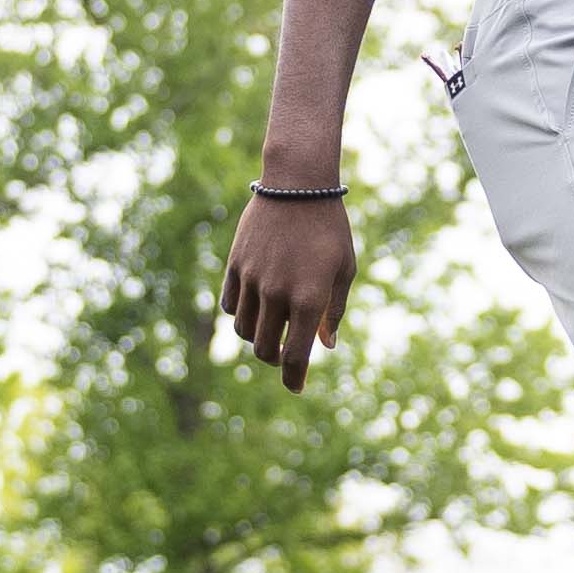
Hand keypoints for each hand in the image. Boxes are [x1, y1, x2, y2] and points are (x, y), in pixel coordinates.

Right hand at [218, 191, 357, 393]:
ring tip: (272, 327)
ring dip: (257, 338)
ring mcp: (252, 280)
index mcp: (309, 299)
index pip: (295, 356)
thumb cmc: (330, 229)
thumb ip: (334, 311)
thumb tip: (325, 346)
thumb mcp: (344, 270)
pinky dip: (241, 314)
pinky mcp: (235, 265)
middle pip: (264, 350)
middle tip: (286, 354)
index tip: (297, 387)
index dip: (295, 379)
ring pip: (243, 331)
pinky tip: (255, 307)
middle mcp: (277, 294)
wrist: (297, 185)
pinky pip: (230, 305)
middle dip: (276, 360)